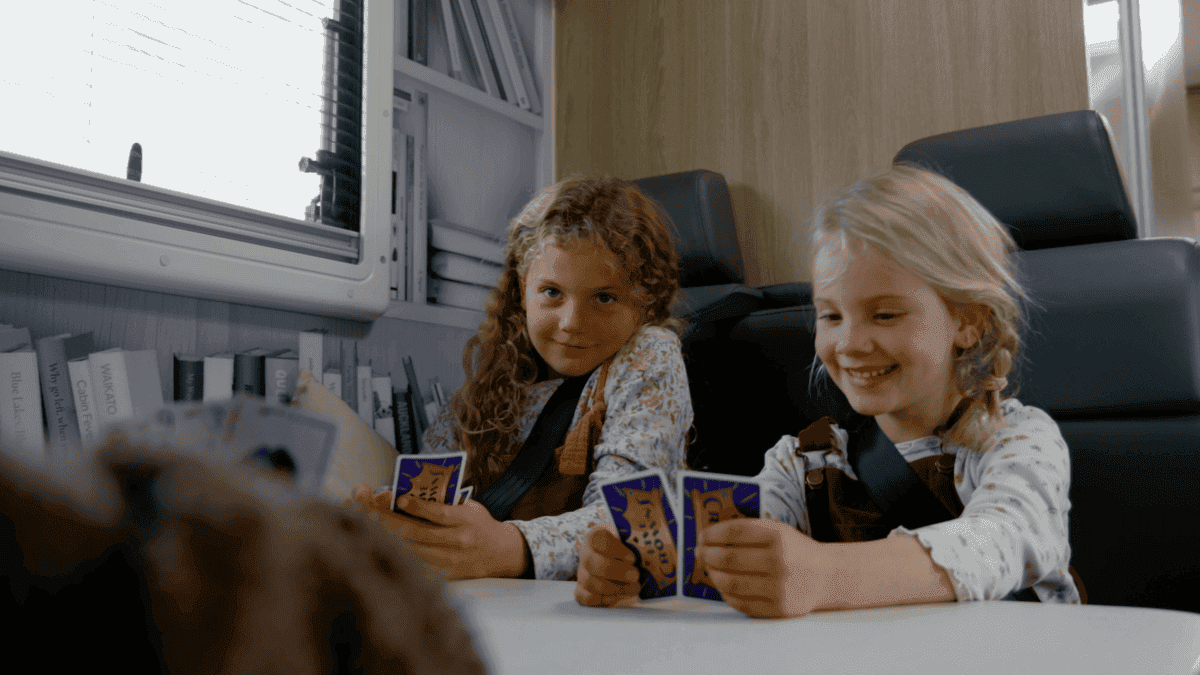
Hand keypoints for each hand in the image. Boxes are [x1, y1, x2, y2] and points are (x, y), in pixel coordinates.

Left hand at [350, 484, 530, 578]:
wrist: (503, 553)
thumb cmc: (481, 525)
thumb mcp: (470, 507)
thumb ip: (446, 502)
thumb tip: (412, 493)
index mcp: (464, 520)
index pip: (438, 513)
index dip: (417, 506)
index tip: (398, 498)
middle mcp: (457, 541)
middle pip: (418, 532)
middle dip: (390, 520)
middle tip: (368, 509)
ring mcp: (450, 560)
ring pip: (413, 550)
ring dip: (388, 539)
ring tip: (367, 527)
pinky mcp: (446, 574)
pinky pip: (417, 566)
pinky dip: (400, 556)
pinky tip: (382, 548)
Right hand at [574, 524, 641, 607]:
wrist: (614, 560)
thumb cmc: (625, 550)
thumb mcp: (630, 541)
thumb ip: (638, 543)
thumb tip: (656, 549)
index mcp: (596, 537)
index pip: (598, 539)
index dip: (614, 549)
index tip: (632, 557)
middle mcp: (586, 554)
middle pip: (592, 562)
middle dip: (616, 571)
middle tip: (635, 575)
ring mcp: (582, 573)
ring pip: (590, 582)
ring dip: (614, 588)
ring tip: (634, 588)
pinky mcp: (582, 591)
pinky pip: (587, 598)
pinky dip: (603, 599)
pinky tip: (618, 597)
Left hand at [697, 518, 829, 618]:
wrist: (826, 577)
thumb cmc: (796, 551)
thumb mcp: (779, 532)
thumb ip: (749, 532)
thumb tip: (710, 538)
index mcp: (779, 537)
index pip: (735, 532)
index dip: (713, 534)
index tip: (701, 535)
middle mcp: (779, 562)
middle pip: (729, 558)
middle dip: (707, 555)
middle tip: (699, 553)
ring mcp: (779, 588)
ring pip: (731, 583)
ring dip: (713, 575)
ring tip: (709, 569)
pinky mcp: (777, 609)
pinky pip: (741, 603)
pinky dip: (726, 594)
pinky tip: (723, 585)